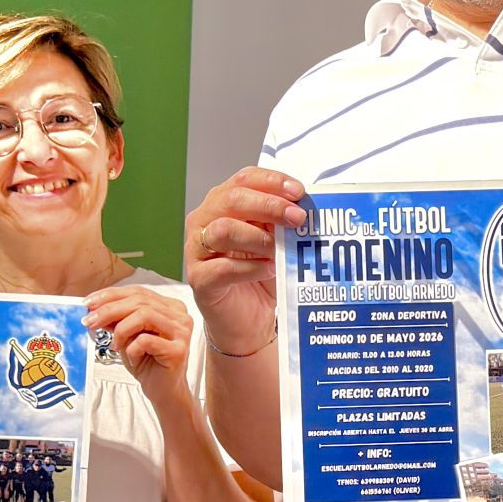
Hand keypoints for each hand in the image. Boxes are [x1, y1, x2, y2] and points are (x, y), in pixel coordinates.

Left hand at [85, 283, 195, 401]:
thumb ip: (117, 320)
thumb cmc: (147, 363)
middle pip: (140, 301)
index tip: (88, 303)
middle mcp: (180, 316)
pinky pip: (146, 340)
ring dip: (121, 330)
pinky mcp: (178, 350)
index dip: (111, 295)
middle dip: (109, 310)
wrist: (163, 391)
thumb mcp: (127, 336)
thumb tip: (95, 308)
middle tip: (90, 321)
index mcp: (170, 307)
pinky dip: (132, 349)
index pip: (138, 292)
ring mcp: (182, 332)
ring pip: (144, 315)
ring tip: (114, 345)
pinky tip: (132, 358)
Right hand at [184, 167, 305, 355]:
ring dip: (258, 238)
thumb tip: (305, 206)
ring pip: (222, 230)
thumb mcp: (277, 242)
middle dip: (269, 206)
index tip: (299, 191)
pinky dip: (250, 268)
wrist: (247, 322)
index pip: (244, 179)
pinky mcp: (199, 279)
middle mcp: (205, 221)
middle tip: (297, 218)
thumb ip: (283, 222)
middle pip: (231, 199)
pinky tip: (269, 271)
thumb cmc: (261, 275)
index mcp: (224, 203)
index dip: (272, 181)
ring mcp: (197, 250)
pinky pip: (221, 268)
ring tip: (280, 250)